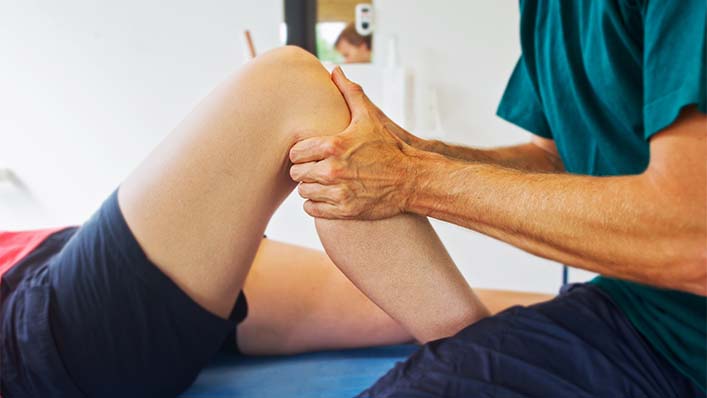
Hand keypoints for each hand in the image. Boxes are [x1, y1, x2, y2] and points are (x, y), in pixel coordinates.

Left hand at [289, 67, 417, 219]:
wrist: (411, 179)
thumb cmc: (388, 147)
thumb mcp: (369, 117)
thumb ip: (349, 92)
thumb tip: (335, 70)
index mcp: (333, 145)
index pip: (295, 153)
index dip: (300, 153)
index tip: (309, 154)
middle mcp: (333, 169)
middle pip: (297, 174)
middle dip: (304, 171)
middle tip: (315, 169)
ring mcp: (338, 191)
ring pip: (304, 192)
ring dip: (310, 188)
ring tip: (322, 182)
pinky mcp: (344, 210)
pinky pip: (313, 210)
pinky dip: (315, 204)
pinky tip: (326, 196)